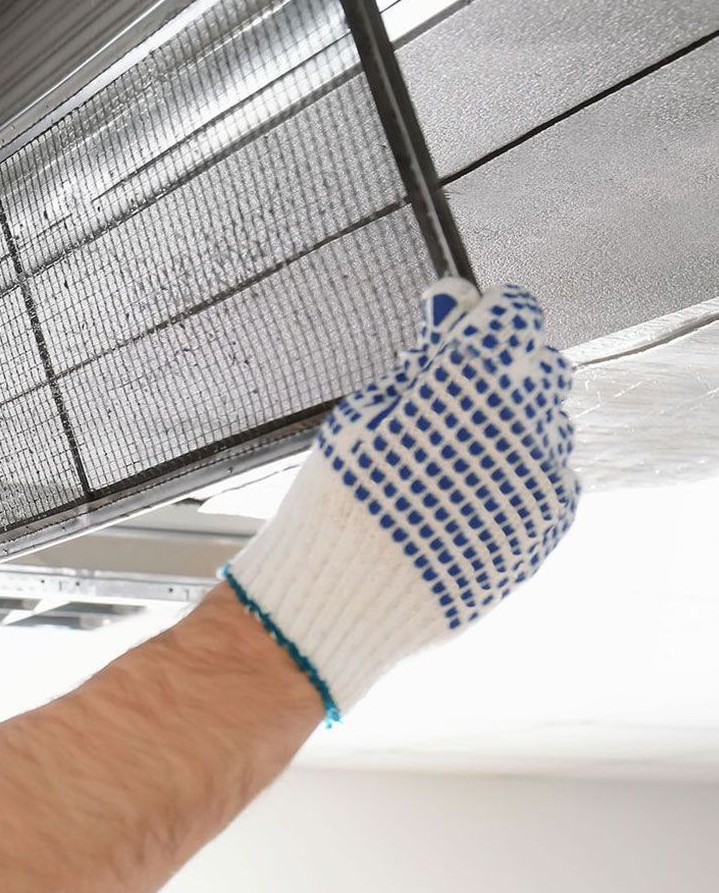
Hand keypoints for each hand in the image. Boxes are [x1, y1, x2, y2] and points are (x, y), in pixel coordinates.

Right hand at [222, 277, 579, 720]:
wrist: (343, 596)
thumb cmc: (339, 497)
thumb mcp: (365, 411)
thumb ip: (426, 353)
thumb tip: (457, 295)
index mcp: (471, 378)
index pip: (513, 315)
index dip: (484, 319)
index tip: (458, 332)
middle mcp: (522, 418)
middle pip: (541, 366)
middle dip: (504, 372)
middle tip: (452, 402)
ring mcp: (542, 473)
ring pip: (550, 423)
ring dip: (515, 426)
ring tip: (454, 459)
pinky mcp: (548, 521)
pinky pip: (552, 477)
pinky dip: (519, 476)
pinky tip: (469, 495)